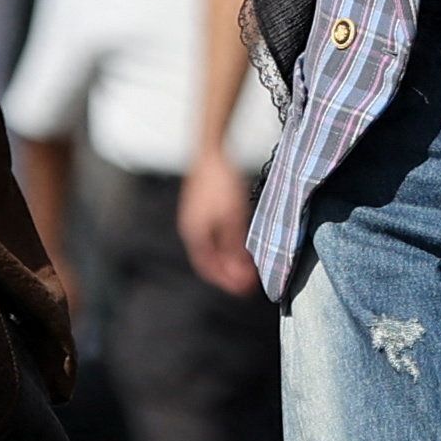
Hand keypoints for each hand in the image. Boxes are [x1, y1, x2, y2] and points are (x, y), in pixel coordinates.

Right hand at [178, 151, 258, 296]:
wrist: (213, 151)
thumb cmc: (222, 184)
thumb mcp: (233, 219)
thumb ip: (234, 248)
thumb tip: (239, 274)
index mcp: (196, 235)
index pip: (209, 269)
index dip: (227, 282)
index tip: (246, 290)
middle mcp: (191, 228)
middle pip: (209, 259)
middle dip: (229, 272)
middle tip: (249, 281)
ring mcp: (195, 217)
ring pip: (212, 247)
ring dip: (228, 259)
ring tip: (246, 264)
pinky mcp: (202, 206)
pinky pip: (213, 234)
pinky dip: (226, 244)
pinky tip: (239, 241)